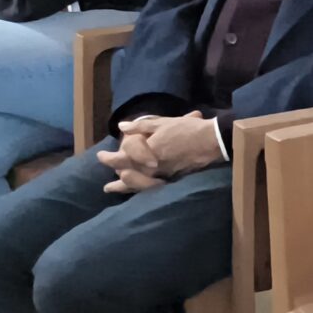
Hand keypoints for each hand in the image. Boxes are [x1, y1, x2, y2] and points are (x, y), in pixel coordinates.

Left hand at [100, 112, 222, 193]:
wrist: (211, 142)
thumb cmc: (187, 129)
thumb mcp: (163, 122)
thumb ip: (142, 126)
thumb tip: (122, 127)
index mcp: (146, 151)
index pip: (121, 158)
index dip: (108, 158)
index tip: (100, 156)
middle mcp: (151, 167)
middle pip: (126, 174)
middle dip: (115, 173)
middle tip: (106, 175)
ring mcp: (161, 175)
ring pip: (137, 184)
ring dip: (123, 186)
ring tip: (111, 188)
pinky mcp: (171, 179)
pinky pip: (150, 187)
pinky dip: (140, 188)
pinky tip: (136, 190)